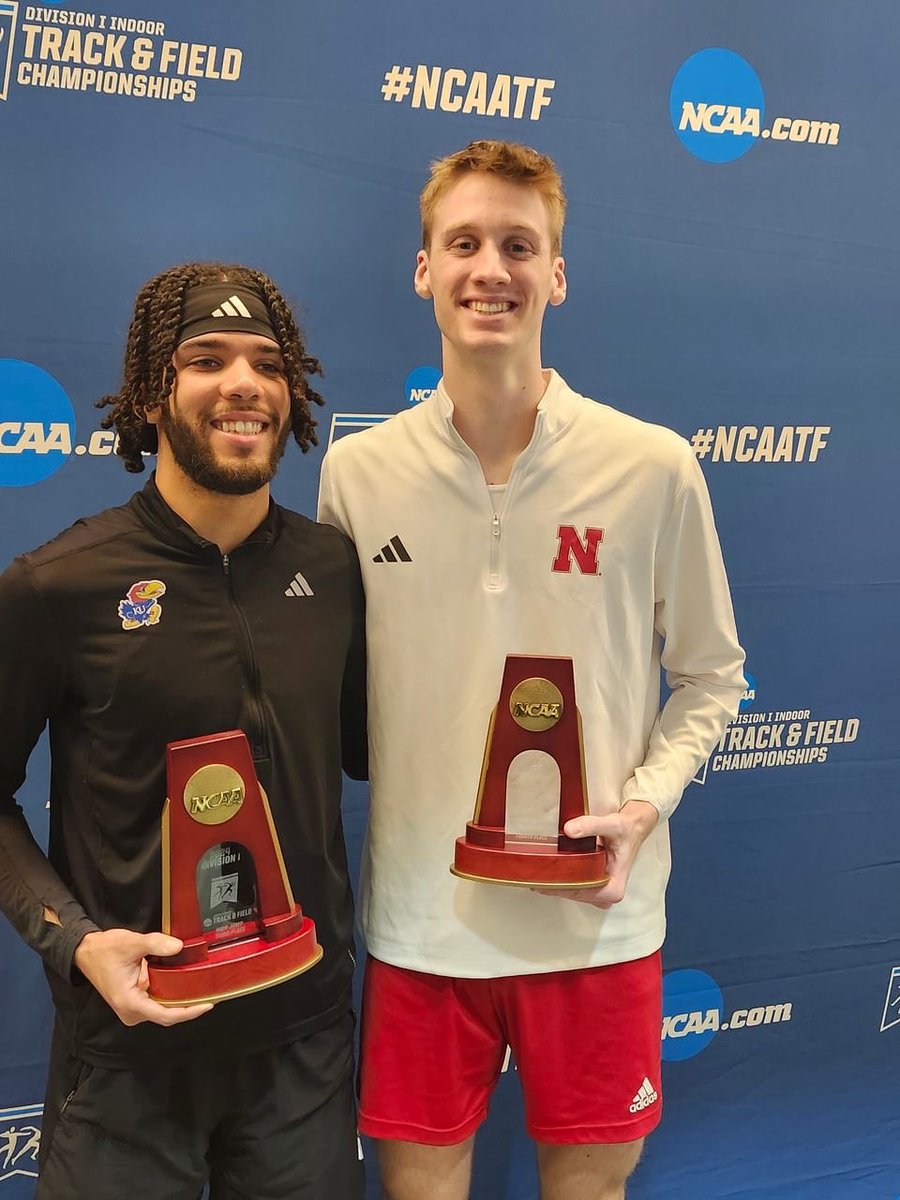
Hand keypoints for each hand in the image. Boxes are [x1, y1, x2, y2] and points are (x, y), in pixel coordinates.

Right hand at [73, 928, 213, 1026]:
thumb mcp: (131, 943)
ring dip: (181, 1001)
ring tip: (204, 990)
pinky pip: (157, 1002)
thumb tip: (179, 947)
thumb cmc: (104, 950)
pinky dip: (172, 996)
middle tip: (213, 995)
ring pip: (163, 1009)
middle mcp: (131, 1012)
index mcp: (130, 1003)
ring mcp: (133, 1008)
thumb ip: (156, 944)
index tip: (208, 1004)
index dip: (188, 1012)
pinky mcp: (134, 1001)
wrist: (85, 951)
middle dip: (189, 1007)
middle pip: (167, 1015)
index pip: (165, 1015)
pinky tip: (187, 986)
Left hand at [534, 799, 658, 908]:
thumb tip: (569, 830)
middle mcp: (607, 894)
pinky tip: (548, 869)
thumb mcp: (611, 825)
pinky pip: (574, 885)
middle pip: (573, 894)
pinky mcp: (594, 884)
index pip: (580, 893)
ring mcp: (600, 891)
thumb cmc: (625, 830)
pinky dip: (561, 878)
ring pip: (572, 892)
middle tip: (532, 874)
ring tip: (536, 872)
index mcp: (613, 888)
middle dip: (553, 885)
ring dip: (555, 883)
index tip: (542, 879)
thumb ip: (590, 826)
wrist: (632, 827)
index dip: (560, 887)